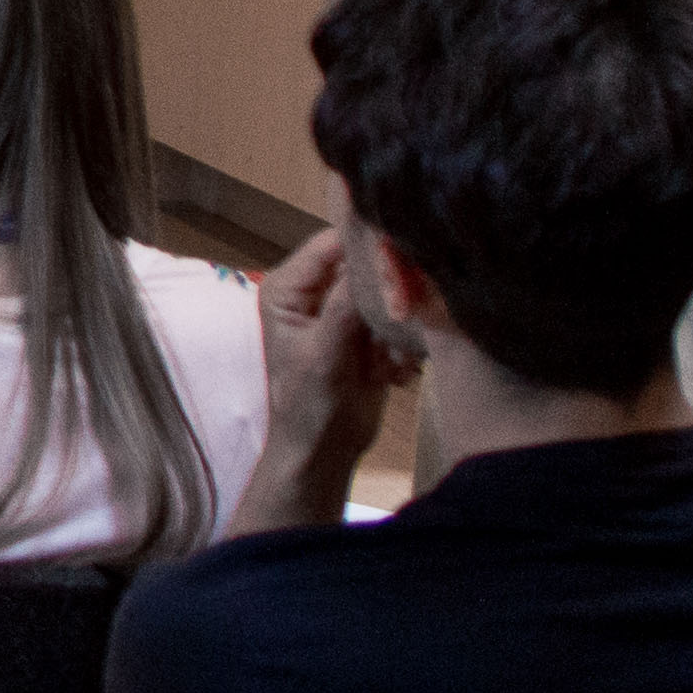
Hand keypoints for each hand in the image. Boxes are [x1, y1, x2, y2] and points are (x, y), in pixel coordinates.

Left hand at [256, 225, 413, 475]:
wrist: (323, 450)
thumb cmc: (309, 406)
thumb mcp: (324, 355)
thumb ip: (345, 307)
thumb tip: (372, 259)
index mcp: (288, 287)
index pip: (331, 243)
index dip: (368, 244)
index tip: (404, 256)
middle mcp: (313, 290)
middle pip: (363, 263)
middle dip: (388, 292)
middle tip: (402, 322)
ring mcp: (342, 309)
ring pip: (386, 292)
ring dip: (398, 325)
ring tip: (390, 362)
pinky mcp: (367, 329)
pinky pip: (398, 318)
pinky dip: (403, 343)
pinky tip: (394, 374)